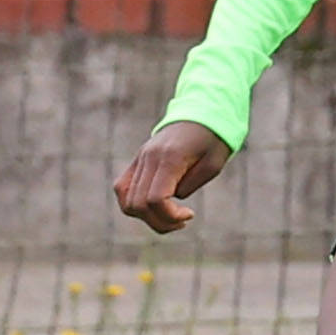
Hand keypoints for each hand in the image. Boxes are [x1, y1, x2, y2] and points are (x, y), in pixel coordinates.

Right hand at [113, 121, 232, 234]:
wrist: (202, 111)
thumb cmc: (213, 139)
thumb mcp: (213, 165)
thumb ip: (190, 184)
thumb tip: (170, 199)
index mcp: (170, 158)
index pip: (155, 199)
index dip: (170, 216)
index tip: (189, 215)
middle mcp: (149, 157)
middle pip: (138, 204)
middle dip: (159, 222)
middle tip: (181, 221)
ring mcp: (140, 158)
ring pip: (126, 199)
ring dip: (146, 217)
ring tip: (169, 216)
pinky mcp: (138, 160)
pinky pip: (122, 188)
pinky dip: (134, 204)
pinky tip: (155, 207)